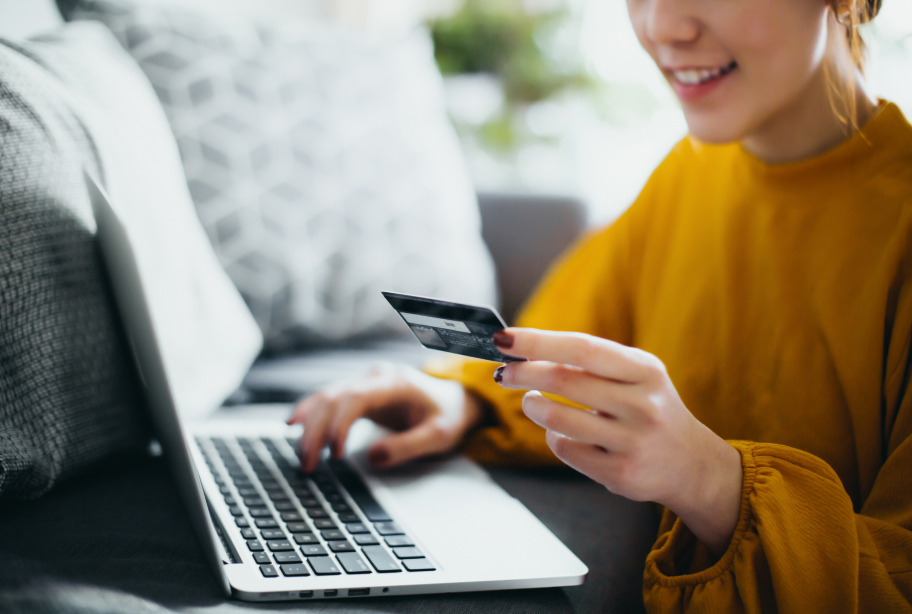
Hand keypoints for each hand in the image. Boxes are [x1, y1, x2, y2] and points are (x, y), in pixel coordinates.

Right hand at [287, 364, 485, 471]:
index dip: (339, 423)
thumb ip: (408, 446)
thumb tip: (372, 458)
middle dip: (316, 431)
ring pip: (326, 397)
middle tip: (308, 464)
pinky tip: (294, 425)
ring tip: (302, 456)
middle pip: (333, 397)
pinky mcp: (360, 394)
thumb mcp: (438, 435)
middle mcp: (375, 378)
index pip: (356, 397)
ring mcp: (366, 383)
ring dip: (309, 425)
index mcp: (394, 383)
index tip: (334, 454)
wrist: (454, 401)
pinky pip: (329, 401)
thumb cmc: (447, 416)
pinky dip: (311, 414)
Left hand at [493, 328, 742, 554]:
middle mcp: (643, 404)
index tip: (503, 338)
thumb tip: (527, 351)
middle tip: (505, 373)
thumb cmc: (647, 407)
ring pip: (557, 418)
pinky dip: (553, 437)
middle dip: (523, 373)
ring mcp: (633, 441)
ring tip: (532, 402)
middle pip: (564, 380)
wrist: (689, 462)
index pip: (582, 348)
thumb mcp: (636, 376)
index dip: (538, 341)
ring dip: (533, 406)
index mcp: (645, 370)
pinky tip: (562, 432)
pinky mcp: (620, 473)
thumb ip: (591, 362)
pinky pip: (565, 448)